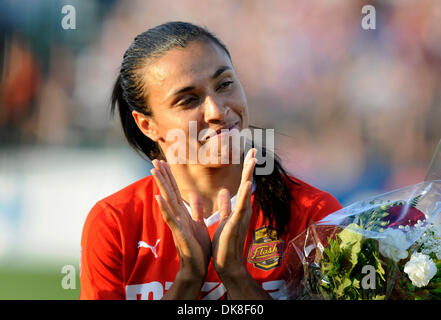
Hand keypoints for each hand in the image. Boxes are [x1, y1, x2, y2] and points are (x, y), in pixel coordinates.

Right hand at [151, 160, 210, 281]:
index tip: (164, 162)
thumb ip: (197, 209)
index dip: (170, 176)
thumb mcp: (199, 223)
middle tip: (155, 160)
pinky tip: (158, 197)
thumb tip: (193, 195)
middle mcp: (177, 216)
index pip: (175, 191)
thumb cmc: (198, 247)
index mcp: (183, 213)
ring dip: (161, 186)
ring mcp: (176, 224)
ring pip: (167, 201)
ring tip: (154, 171)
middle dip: (162, 176)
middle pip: (168, 192)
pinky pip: (170, 219)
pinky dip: (164, 208)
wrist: (197, 266)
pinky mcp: (179, 233)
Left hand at [212, 148, 256, 278]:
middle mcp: (243, 209)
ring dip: (249, 175)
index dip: (246, 168)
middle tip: (253, 149)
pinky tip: (247, 184)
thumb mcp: (225, 219)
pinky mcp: (236, 224)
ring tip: (253, 159)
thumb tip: (224, 191)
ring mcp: (241, 216)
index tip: (248, 153)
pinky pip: (241, 207)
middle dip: (250, 166)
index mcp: (239, 207)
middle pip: (248, 183)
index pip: (243, 183)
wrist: (226, 262)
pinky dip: (245, 195)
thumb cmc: (225, 243)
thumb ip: (225, 205)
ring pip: (246, 191)